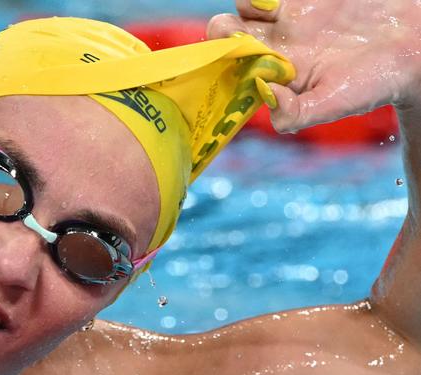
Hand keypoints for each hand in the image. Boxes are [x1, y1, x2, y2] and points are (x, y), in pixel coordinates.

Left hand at [207, 0, 420, 132]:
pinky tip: (271, 1)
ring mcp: (290, 15)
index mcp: (276, 74)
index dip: (226, 64)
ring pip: (247, 6)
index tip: (232, 57)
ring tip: (264, 8)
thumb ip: (297, 113)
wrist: (416, 46)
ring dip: (245, 5)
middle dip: (222, 30)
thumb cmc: (374, 82)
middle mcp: (276, 44)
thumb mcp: (335, 105)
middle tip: (232, 30)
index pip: (235, 70)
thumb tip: (265, 95)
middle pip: (231, 33)